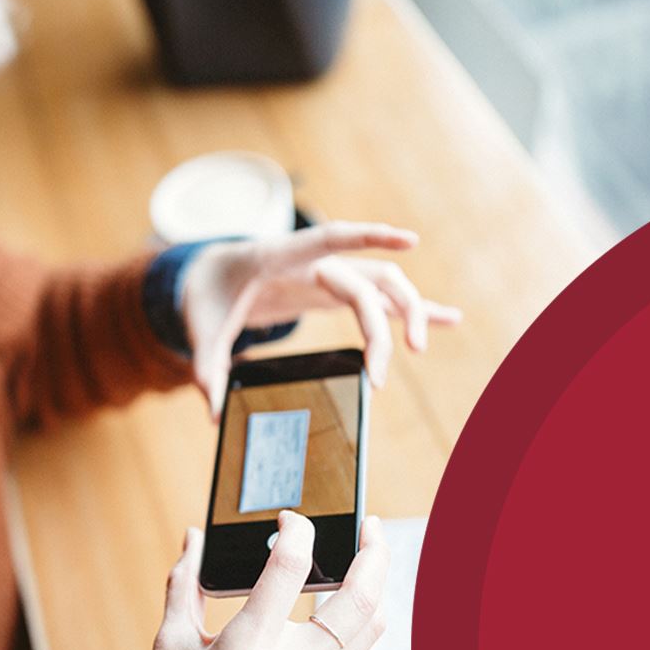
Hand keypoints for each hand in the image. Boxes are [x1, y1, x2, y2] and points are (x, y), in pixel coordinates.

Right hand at [142, 512, 389, 649]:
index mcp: (247, 649)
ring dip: (377, 588)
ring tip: (368, 559)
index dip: (296, 530)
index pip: (290, 569)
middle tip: (370, 524)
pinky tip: (344, 604)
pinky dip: (358, 621)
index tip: (289, 519)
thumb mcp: (170, 646)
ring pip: (371, 630)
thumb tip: (194, 539)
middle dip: (374, 552)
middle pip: (359, 600)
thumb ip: (184, 585)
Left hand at [178, 221, 462, 418]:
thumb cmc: (209, 294)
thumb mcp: (199, 327)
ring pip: (385, 285)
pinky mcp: (338, 290)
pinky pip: (383, 299)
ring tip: (419, 349)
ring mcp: (331, 274)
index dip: (369, 237)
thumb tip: (213, 412)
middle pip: (366, 282)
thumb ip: (207, 366)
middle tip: (380, 376)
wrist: (213, 274)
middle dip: (381, 325)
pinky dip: (413, 309)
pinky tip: (449, 318)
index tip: (409, 239)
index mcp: (281, 256)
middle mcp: (315, 261)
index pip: (331, 239)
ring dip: (409, 312)